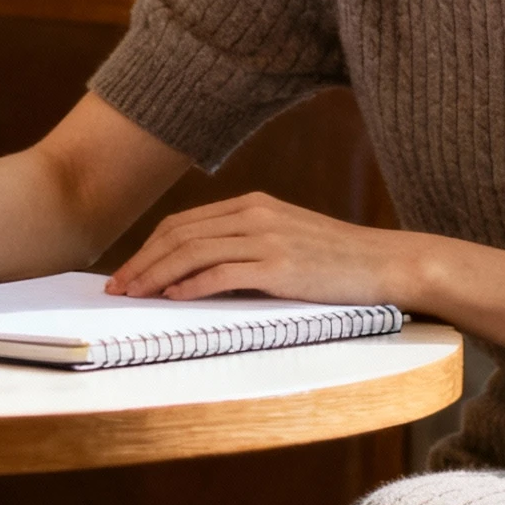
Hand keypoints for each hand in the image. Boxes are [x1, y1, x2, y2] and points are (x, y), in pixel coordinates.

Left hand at [107, 193, 408, 305]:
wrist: (386, 263)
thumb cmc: (339, 260)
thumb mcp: (288, 239)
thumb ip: (248, 246)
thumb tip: (203, 272)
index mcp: (253, 205)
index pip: (184, 222)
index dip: (149, 247)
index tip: (128, 271)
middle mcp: (255, 215)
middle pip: (180, 234)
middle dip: (142, 262)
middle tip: (117, 287)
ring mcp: (267, 239)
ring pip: (192, 252)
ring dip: (156, 275)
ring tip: (134, 295)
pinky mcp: (280, 267)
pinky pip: (221, 274)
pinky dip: (190, 286)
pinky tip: (172, 299)